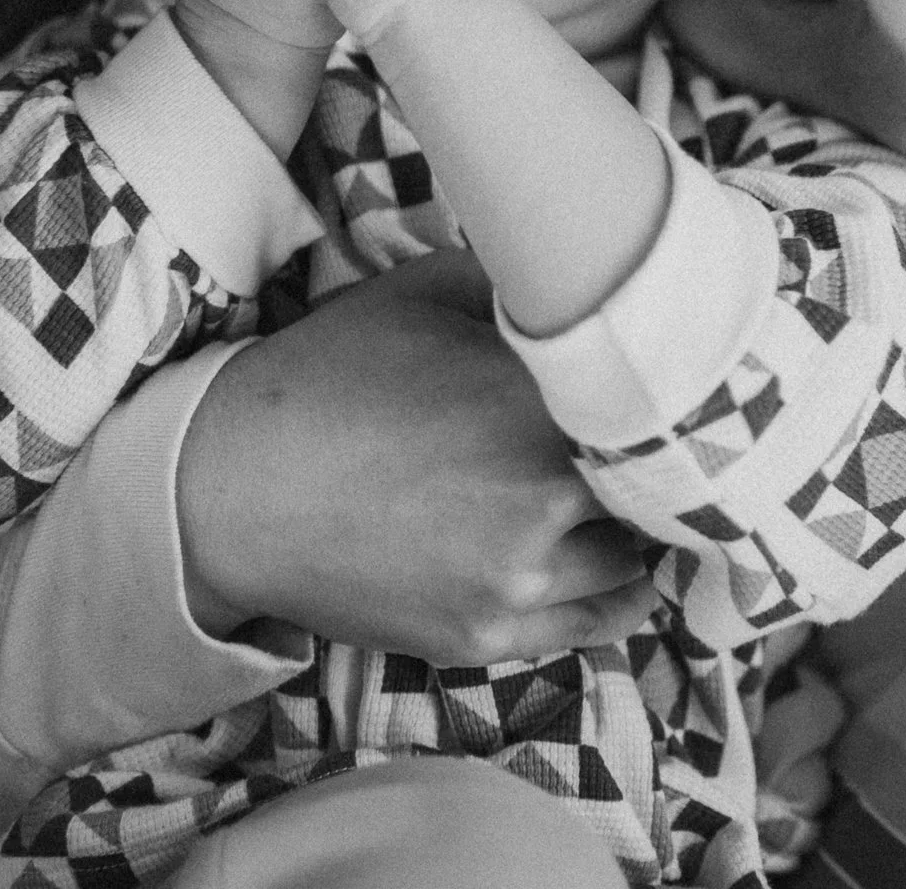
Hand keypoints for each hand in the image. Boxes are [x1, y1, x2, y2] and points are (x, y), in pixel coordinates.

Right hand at [177, 249, 659, 664]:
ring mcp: (513, 580)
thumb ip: (517, 280)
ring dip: (641, 520)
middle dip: (654, 452)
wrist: (232, 487)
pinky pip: (595, 623)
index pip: (652, 398)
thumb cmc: (328, 374)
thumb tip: (587, 269)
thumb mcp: (424, 292)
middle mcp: (538, 499)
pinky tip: (631, 559)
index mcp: (531, 403)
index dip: (667, 383)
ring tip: (639, 488)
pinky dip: (623, 590)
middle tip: (663, 426)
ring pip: (633, 556)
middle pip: (654, 483)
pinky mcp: (485, 636)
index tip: (674, 370)